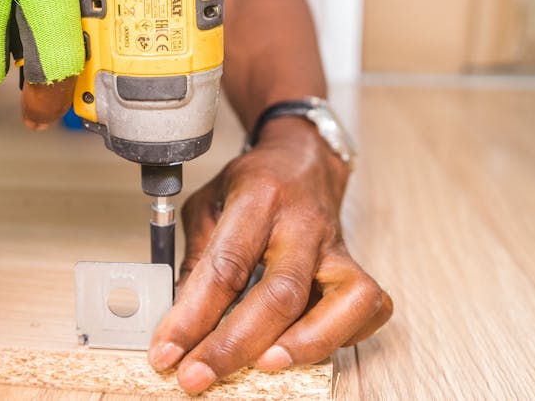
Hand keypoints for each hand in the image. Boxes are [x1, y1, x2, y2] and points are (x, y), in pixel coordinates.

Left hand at [148, 117, 392, 393]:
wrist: (302, 159)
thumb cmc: (253, 185)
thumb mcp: (208, 205)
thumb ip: (197, 260)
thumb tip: (180, 322)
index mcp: (258, 198)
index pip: (225, 266)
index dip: (192, 317)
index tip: (166, 352)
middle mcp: (303, 223)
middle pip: (280, 292)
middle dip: (235, 345)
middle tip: (198, 376)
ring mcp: (336, 246)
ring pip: (342, 301)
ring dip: (303, 344)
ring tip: (263, 367)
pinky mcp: (356, 265)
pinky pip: (367, 307)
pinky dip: (342, 336)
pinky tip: (306, 347)